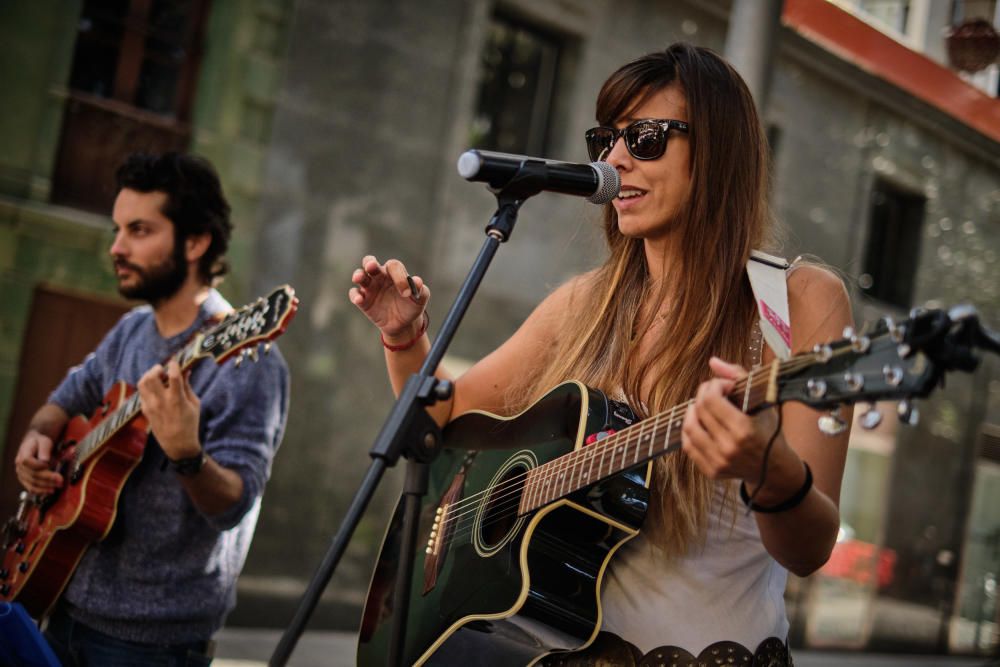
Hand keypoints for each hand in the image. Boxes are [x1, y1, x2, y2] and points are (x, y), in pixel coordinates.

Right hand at [15, 431, 62, 493]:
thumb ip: (45, 449)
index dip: (38, 465)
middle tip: (61, 480)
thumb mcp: (44, 441)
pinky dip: (41, 491)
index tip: (50, 464)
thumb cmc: (40, 442)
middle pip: (32, 474)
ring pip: (32, 483)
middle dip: (48, 478)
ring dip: (46, 486)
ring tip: (58, 486)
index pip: (27, 462)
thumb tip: (45, 460)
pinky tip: (50, 491)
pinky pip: (31, 488)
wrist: (35, 445)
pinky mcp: (25, 480)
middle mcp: (20, 466)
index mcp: (23, 454)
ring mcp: (22, 474)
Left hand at [138, 359, 201, 460]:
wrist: (177, 444)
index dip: (174, 365)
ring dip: (149, 375)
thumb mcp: (194, 404)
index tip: (175, 362)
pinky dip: (147, 387)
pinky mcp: (145, 410)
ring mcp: (151, 406)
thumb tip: (185, 371)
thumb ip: (187, 386)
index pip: (173, 375)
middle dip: (157, 368)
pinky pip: (142, 393)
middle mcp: (161, 401)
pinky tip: (155, 389)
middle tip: (163, 370)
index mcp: (177, 399)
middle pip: (152, 376)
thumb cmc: (190, 424)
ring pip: (142, 382)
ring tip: (157, 377)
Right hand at [349, 255, 428, 341]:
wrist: (404, 324)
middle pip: (370, 262)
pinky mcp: (363, 300)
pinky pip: (355, 294)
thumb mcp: (420, 299)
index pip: (393, 266)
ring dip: (358, 275)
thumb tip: (417, 281)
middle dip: (369, 263)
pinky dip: (355, 295)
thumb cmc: (412, 306)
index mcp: (394, 273)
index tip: (406, 293)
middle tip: (371, 266)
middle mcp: (379, 277)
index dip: (399, 276)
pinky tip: (359, 299)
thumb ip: (421, 290)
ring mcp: (370, 288)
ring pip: (360, 276)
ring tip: (359, 278)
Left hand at [681, 357, 780, 480]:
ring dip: (693, 411)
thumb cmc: (768, 429)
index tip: (724, 385)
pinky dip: (690, 430)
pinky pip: (688, 445)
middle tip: (712, 392)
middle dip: (703, 394)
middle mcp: (729, 447)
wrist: (774, 468)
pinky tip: (700, 422)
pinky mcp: (711, 471)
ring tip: (703, 406)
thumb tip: (712, 361)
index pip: (711, 399)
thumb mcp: (762, 400)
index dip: (713, 385)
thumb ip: (738, 376)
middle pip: (699, 410)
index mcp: (744, 429)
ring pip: (689, 427)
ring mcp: (718, 462)